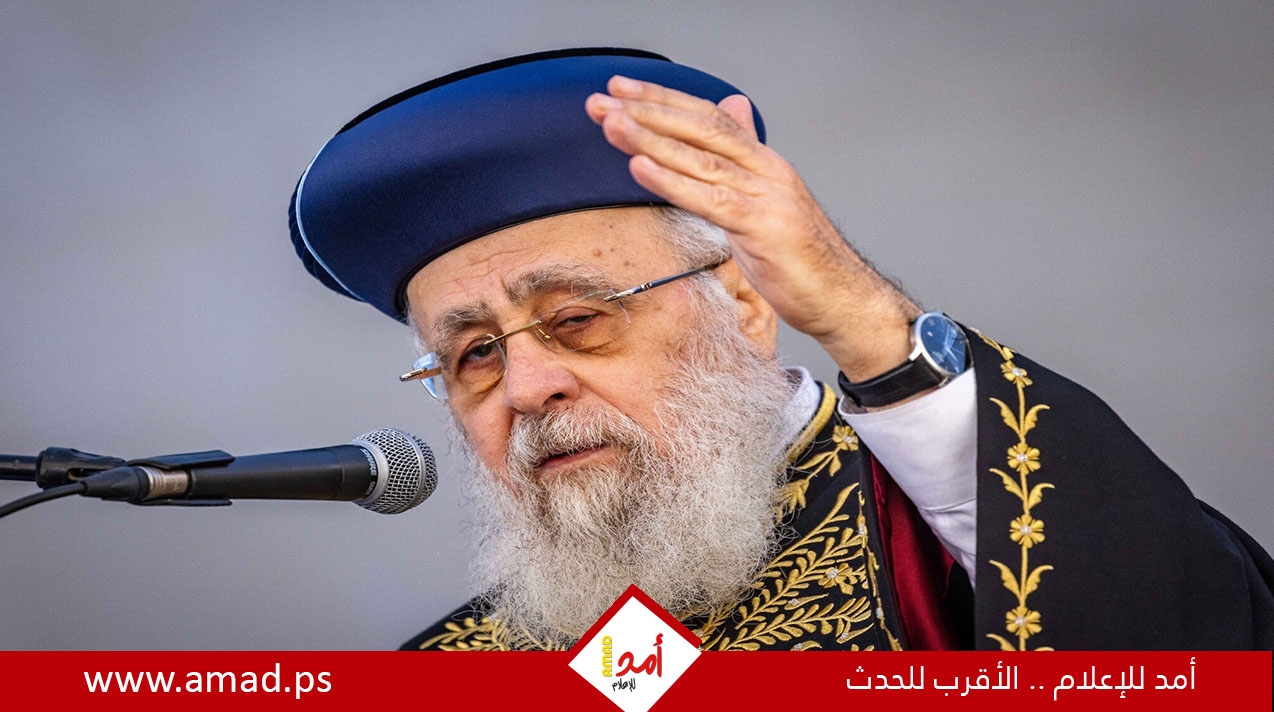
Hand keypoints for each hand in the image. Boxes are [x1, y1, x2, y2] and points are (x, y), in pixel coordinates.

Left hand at [584, 76, 917, 379]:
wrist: (844, 299)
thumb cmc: (802, 260)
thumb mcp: (767, 203)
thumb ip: (743, 160)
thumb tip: (733, 109)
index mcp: (764, 163)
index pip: (709, 118)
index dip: (665, 100)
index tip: (622, 90)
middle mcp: (766, 170)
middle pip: (701, 128)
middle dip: (649, 110)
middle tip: (601, 99)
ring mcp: (767, 197)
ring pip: (700, 158)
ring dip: (651, 139)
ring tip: (611, 124)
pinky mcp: (764, 228)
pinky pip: (710, 200)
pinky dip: (672, 181)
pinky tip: (640, 168)